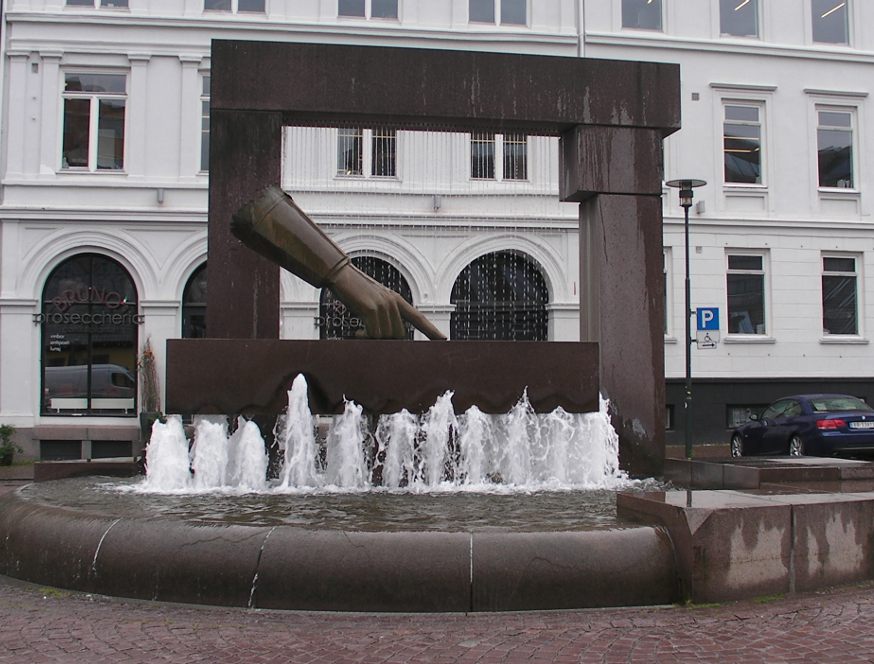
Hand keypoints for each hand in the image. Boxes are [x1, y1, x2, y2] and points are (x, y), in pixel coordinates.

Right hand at [330, 264, 445, 339]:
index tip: (443, 340)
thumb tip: (387, 336)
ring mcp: (383, 305)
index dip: (431, 330)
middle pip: (398, 334)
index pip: (418, 318)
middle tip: (368, 337)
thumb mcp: (374, 302)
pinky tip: (356, 332)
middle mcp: (393, 303)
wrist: (341, 275)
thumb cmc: (355, 291)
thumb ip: (384, 316)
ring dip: (371, 338)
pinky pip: (373, 334)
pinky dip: (364, 337)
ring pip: (385, 336)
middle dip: (386, 341)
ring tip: (359, 332)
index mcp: (397, 300)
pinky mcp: (371, 309)